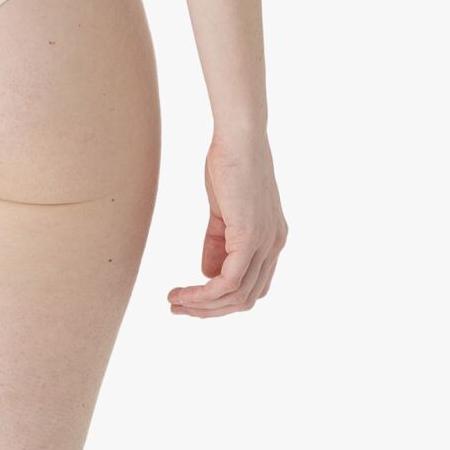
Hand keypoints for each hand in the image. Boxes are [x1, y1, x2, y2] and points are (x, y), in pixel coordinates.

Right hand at [168, 130, 287, 316]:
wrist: (239, 139)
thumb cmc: (230, 164)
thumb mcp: (222, 210)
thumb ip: (218, 242)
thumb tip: (207, 273)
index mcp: (271, 240)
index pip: (253, 287)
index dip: (223, 300)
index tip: (192, 300)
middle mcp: (274, 247)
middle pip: (246, 299)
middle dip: (210, 310)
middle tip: (178, 308)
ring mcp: (266, 244)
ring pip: (237, 296)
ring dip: (203, 306)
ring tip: (175, 303)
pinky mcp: (250, 238)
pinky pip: (229, 281)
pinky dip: (205, 293)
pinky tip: (185, 293)